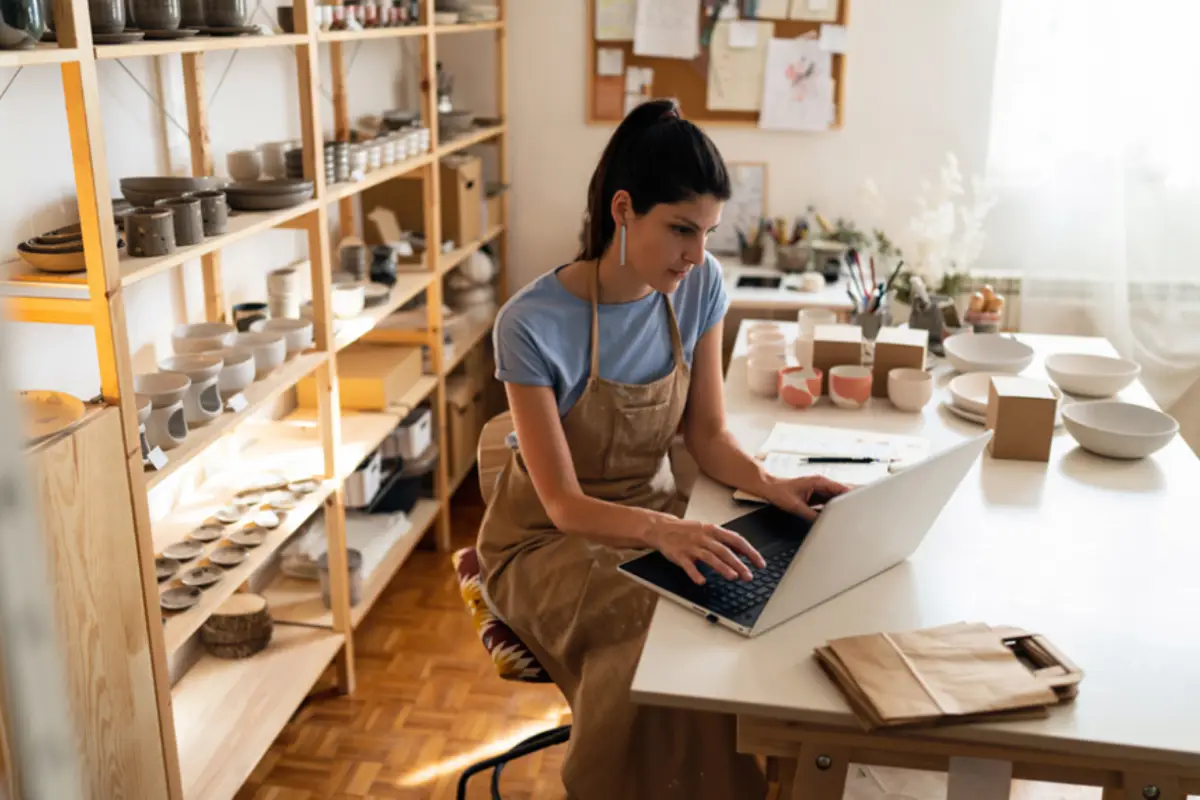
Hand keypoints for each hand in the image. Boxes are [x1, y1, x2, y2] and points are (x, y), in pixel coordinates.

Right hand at [645, 515, 765, 584]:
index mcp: (713, 530)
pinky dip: (695, 573)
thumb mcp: (708, 530)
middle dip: (738, 564)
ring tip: (732, 577)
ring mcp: (691, 546)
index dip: (750, 552)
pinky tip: (701, 581)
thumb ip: (724, 541)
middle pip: (724, 550)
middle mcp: (704, 537)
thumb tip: (743, 552)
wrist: (662, 528)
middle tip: (748, 576)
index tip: (759, 563)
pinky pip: (688, 565)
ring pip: (709, 557)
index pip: (736, 540)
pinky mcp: (679, 555)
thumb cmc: (688, 531)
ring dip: (722, 567)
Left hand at [759, 475, 850, 520]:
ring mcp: (819, 490)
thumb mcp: (796, 506)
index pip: (842, 488)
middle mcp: (821, 484)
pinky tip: (835, 518)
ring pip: (836, 500)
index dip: (853, 496)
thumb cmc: (779, 491)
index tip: (861, 504)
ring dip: (841, 507)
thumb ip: (811, 515)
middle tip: (858, 513)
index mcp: (819, 482)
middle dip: (850, 502)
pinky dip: (833, 510)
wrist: (768, 488)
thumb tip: (822, 523)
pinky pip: (828, 504)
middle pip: (842, 493)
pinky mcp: (816, 497)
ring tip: (848, 517)